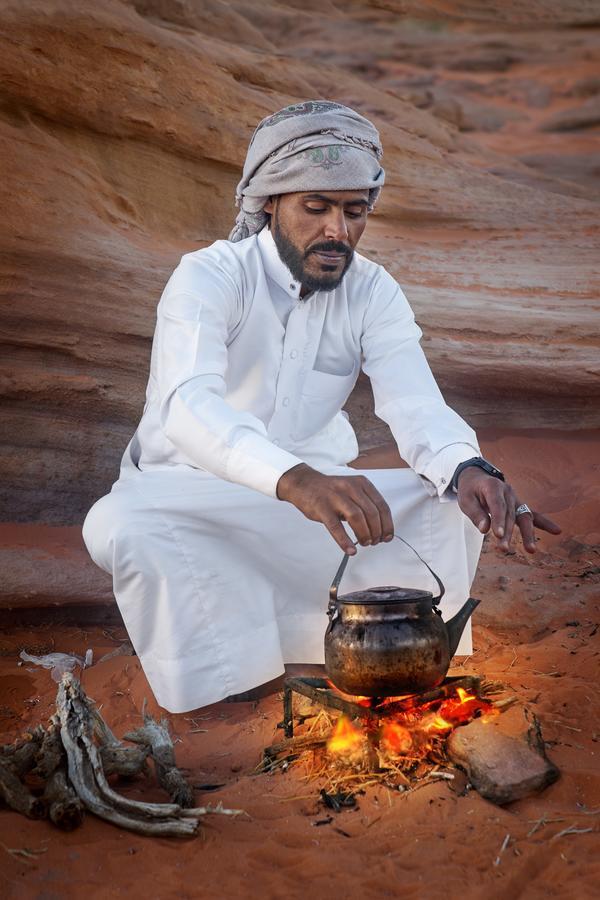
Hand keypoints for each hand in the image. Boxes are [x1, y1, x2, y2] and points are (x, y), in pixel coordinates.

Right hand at [276, 463, 393, 554]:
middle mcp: (350, 487)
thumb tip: (380, 528)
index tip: (387, 536)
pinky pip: (336, 527)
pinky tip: (350, 550)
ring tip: (365, 543)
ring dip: (364, 534)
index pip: (382, 505)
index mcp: (361, 483)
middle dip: (377, 531)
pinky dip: (345, 541)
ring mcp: (335, 497)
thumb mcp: (352, 490)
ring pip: (357, 518)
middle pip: (371, 513)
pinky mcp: (322, 507)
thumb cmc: (331, 491)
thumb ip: (365, 504)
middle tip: (375, 542)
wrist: (304, 483)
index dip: (387, 524)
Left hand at [456, 467, 560, 552]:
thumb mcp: (465, 500)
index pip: (497, 505)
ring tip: (531, 549)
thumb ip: (476, 514)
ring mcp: (515, 498)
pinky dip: (544, 523)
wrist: (477, 478)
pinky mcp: (519, 505)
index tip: (498, 535)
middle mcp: (507, 491)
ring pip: (524, 516)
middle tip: (503, 548)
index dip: (498, 520)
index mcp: (493, 486)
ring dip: (527, 534)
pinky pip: (532, 514)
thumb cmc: (470, 490)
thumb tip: (485, 529)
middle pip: (510, 514)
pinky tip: (556, 531)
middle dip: (508, 533)